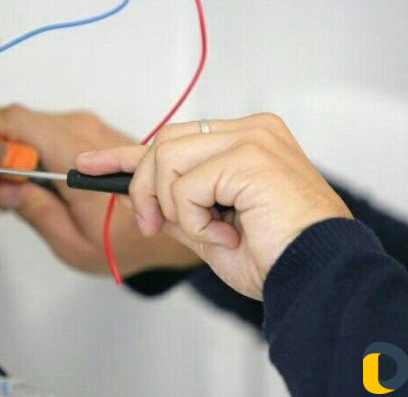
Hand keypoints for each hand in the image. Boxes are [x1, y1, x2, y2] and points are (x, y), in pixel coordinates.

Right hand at [0, 104, 200, 275]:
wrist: (170, 221)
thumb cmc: (130, 239)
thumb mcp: (73, 242)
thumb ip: (35, 212)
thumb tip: (5, 188)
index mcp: (75, 157)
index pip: (15, 122)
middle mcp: (83, 132)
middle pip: (19, 121)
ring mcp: (89, 129)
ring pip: (32, 125)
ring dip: (13, 149)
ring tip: (10, 183)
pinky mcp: (92, 133)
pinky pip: (50, 131)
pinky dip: (32, 149)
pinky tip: (33, 178)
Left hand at [75, 113, 352, 298]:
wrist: (317, 277)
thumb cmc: (275, 256)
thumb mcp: (208, 230)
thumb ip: (174, 206)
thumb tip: (135, 194)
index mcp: (243, 142)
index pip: (171, 139)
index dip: (124, 154)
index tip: (90, 163)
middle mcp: (249, 131)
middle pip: (162, 142)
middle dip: (144, 187)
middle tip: (156, 225)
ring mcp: (251, 138)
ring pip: (167, 157)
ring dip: (173, 206)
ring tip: (206, 232)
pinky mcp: (250, 156)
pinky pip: (186, 185)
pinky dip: (194, 219)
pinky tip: (225, 234)